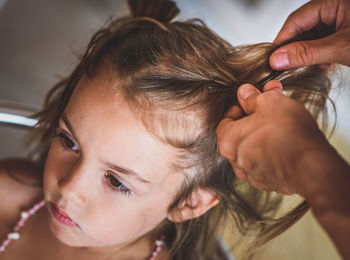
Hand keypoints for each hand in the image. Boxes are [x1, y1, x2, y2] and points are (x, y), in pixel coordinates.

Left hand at [216, 81, 330, 194]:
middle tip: (271, 105)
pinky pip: (267, 161)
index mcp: (228, 142)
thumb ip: (252, 97)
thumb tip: (245, 94)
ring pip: (254, 147)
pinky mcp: (270, 182)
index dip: (241, 106)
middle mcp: (236, 161)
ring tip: (283, 121)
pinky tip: (288, 140)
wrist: (312, 167)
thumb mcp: (269, 102)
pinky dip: (274, 150)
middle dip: (256, 117)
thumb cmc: (288, 134)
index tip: (253, 99)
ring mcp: (252, 174)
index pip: (226, 119)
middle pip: (241, 133)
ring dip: (265, 133)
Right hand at [270, 0, 349, 69]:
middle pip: (303, 28)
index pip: (296, 20)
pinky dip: (320, 54)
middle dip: (295, 49)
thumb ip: (307, 53)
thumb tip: (279, 58)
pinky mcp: (345, 32)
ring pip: (313, 36)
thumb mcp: (340, 47)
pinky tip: (322, 63)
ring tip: (307, 66)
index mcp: (334, 2)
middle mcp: (336, 7)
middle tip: (286, 66)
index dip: (282, 41)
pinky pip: (325, 41)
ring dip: (308, 54)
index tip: (273, 59)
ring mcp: (342, 20)